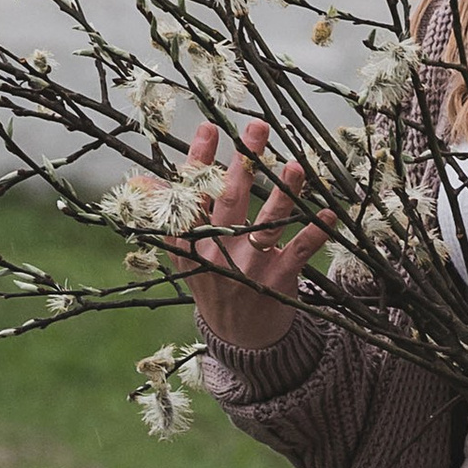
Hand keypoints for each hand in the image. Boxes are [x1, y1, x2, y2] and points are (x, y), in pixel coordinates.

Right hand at [179, 117, 331, 351]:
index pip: (192, 197)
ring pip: (265, 225)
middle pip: (229, 203)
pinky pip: (297, 254)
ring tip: (297, 165)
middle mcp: (216, 254)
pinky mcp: (276, 283)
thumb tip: (140, 181)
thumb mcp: (184, 254)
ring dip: (283, 194)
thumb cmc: (214, 282)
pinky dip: (313, 233)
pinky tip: (327, 212)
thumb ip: (169, 215)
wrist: (239, 340)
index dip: (199, 162)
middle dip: (243, 163)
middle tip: (257, 127)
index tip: (209, 128)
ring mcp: (247, 269)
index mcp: (190, 244)